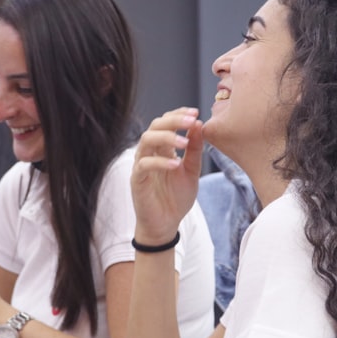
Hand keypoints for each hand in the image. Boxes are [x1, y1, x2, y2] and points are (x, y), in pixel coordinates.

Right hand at [130, 107, 203, 244]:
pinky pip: (144, 164)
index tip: (196, 113)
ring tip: (184, 143)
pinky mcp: (137, 179)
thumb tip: (199, 125)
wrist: (166, 224)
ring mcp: (141, 164)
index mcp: (163, 148)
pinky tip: (176, 164)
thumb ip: (195, 150)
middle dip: (173, 120)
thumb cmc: (176, 198)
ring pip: (146, 140)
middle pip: (155, 126)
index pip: (166, 122)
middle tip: (191, 121)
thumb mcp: (192, 171)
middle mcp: (150, 152)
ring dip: (166, 137)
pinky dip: (160, 162)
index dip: (179, 115)